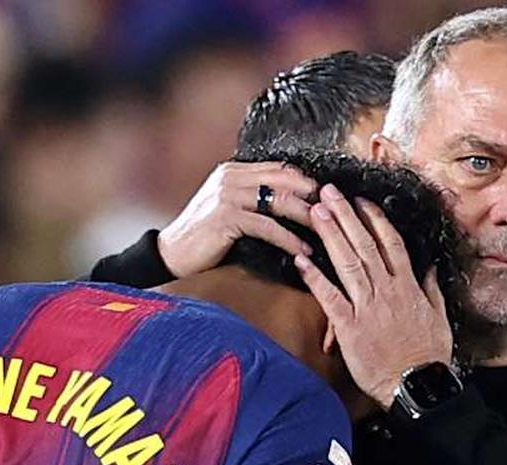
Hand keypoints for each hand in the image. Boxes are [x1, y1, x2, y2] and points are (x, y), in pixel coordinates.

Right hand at [158, 162, 317, 277]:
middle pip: (285, 179)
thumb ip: (252, 198)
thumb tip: (289, 203)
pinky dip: (289, 239)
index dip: (306, 181)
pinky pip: (268, 226)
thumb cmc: (203, 237)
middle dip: (313, 196)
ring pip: (280, 201)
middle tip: (335, 213)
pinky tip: (302, 251)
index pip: (280, 168)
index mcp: (233, 171)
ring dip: (307, 217)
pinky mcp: (227, 217)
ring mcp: (228, 195)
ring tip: (326, 233)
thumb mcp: (228, 209)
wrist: (171, 254)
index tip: (327, 197)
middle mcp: (231, 177)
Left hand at [294, 184, 452, 409]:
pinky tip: (300, 260)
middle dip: (344, 215)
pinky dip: (315, 277)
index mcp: (408, 286)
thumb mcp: (439, 318)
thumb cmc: (428, 356)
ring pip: (347, 262)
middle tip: (327, 192)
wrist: (416, 385)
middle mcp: (387, 290)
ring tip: (315, 211)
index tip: (361, 201)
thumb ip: (432, 290)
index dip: (374, 220)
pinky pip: (330, 297)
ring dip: (330, 234)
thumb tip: (431, 268)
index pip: (390, 244)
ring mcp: (367, 306)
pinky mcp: (350, 326)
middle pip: (364, 245)